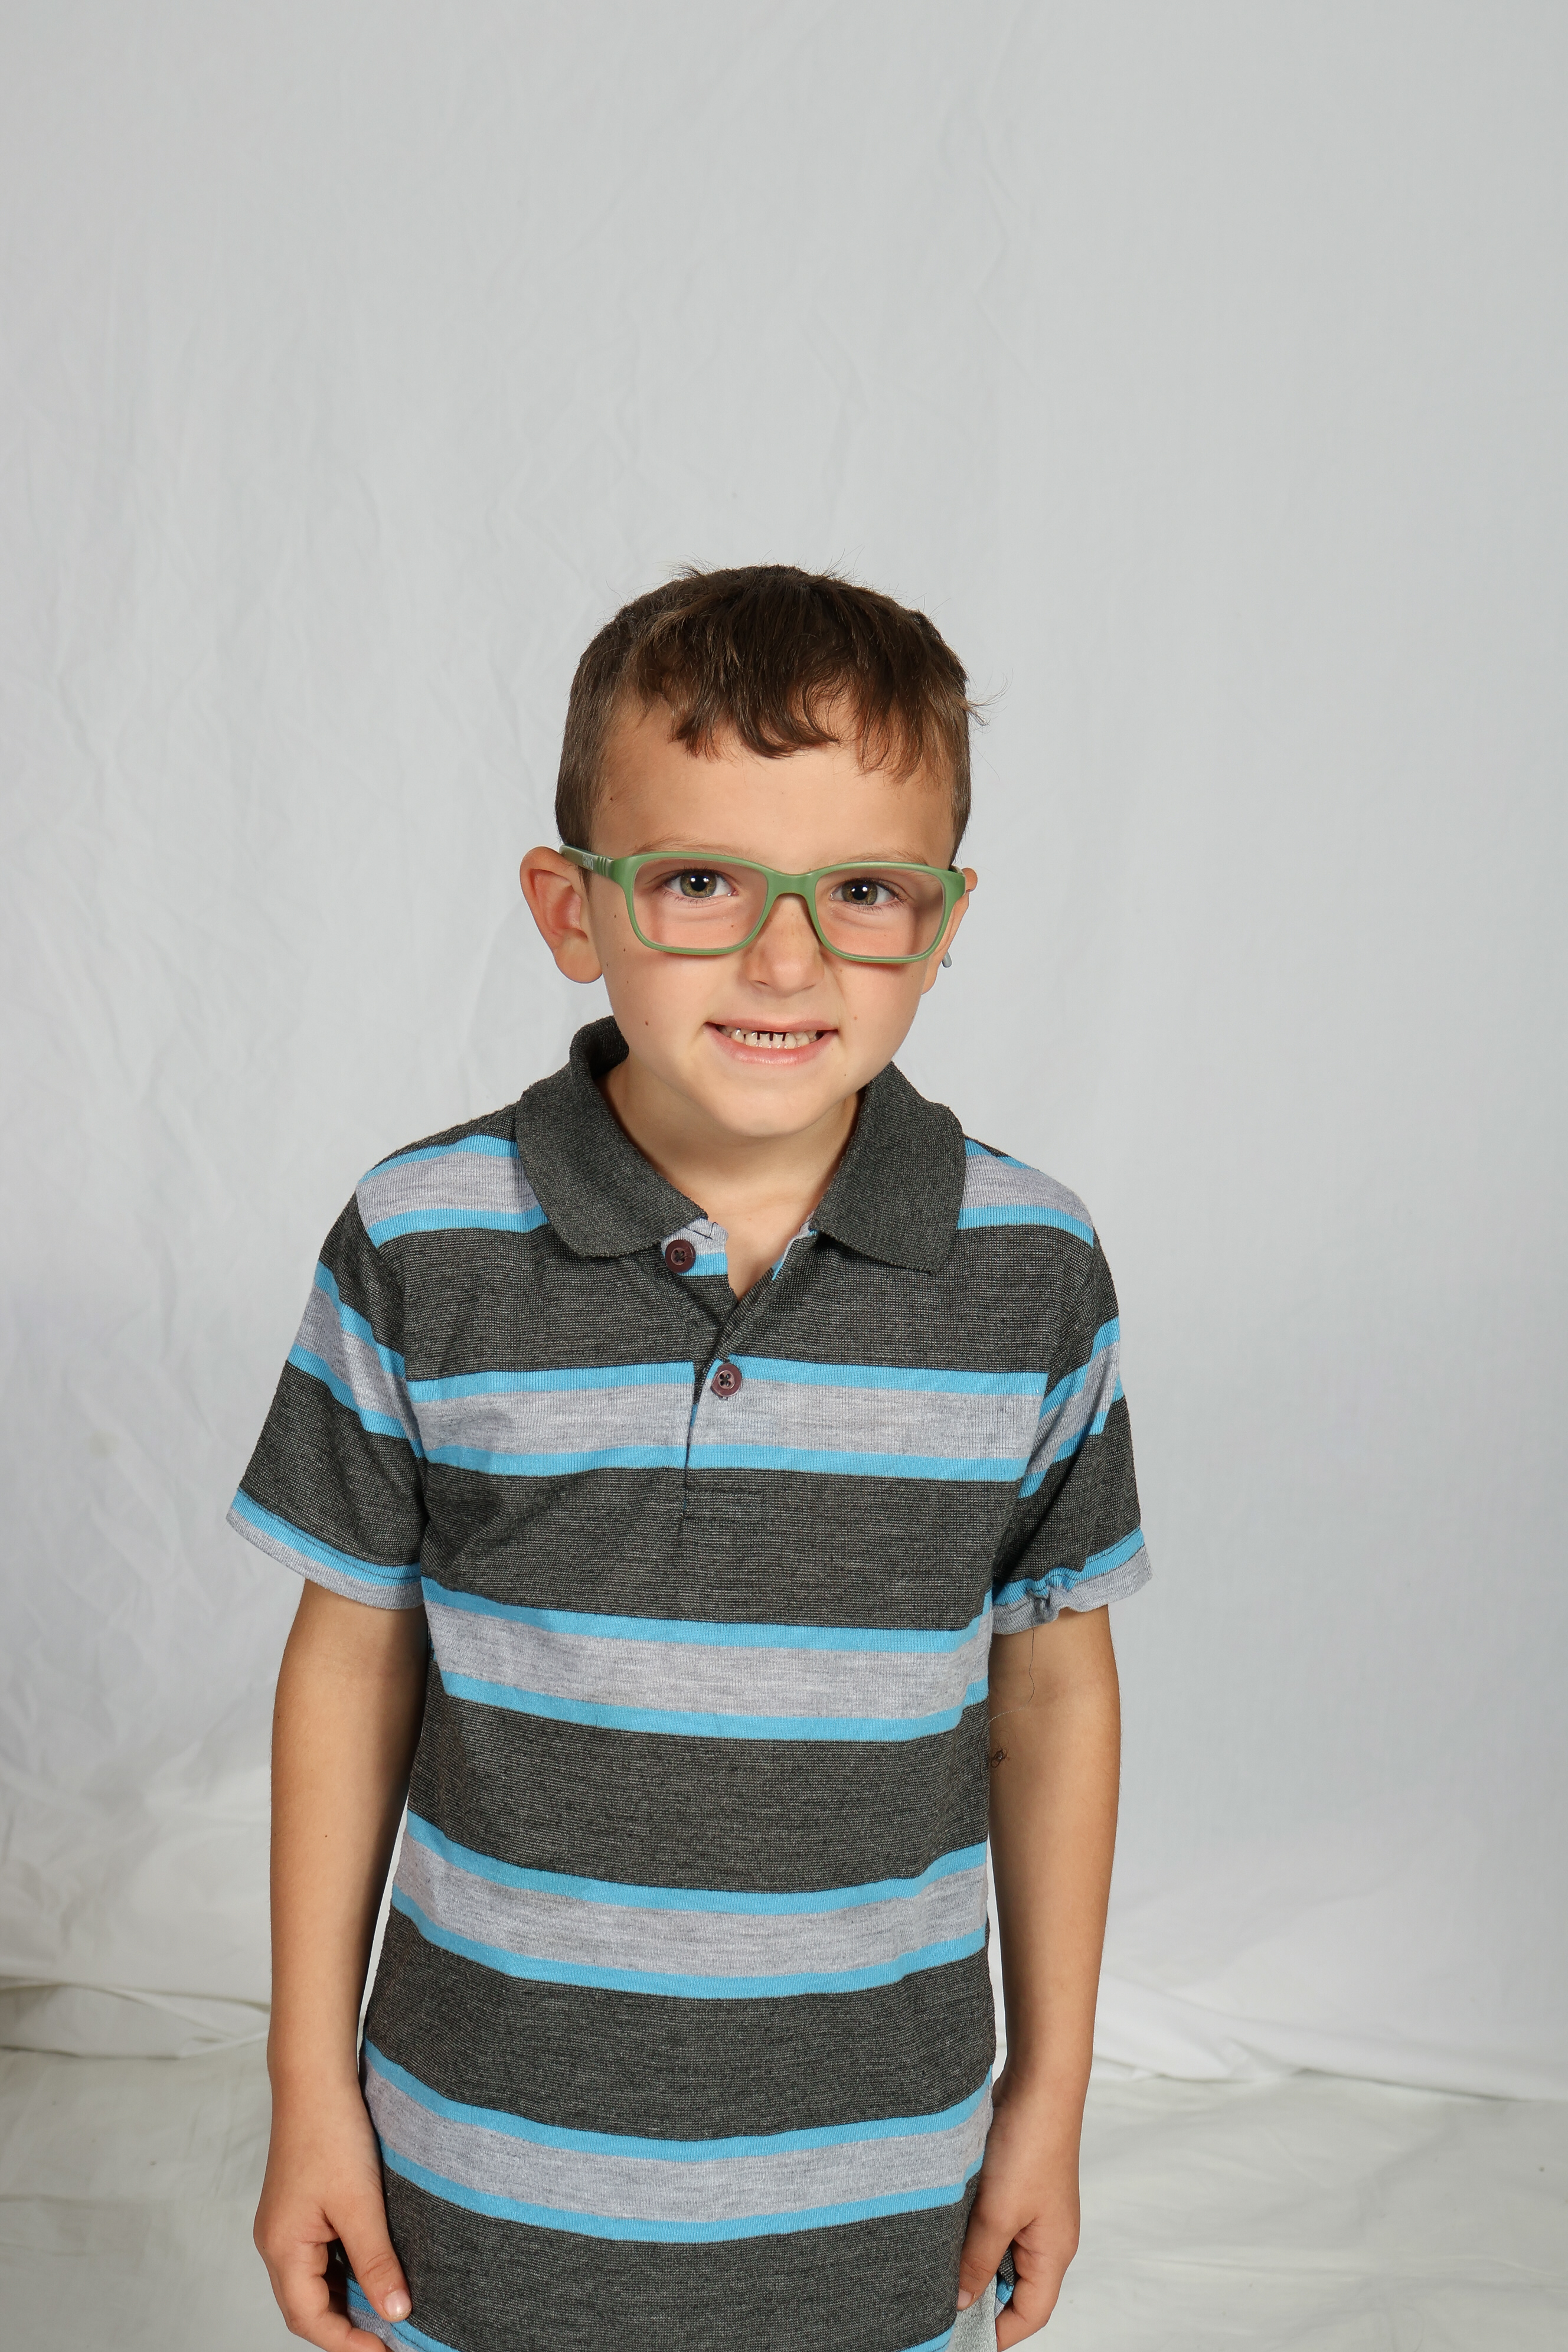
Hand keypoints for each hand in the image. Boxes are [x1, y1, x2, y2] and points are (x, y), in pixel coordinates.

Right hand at [254, 2075, 412, 2346]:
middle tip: (390, 2336)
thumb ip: (376, 2262)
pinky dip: (344, 2271)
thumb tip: (396, 2312)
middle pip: (306, 2306)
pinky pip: (319, 2256)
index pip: (308, 2319)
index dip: (347, 2342)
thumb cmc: (332, 2133)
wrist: (316, 2078)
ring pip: (313, 2282)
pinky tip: (374, 2268)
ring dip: (346, 2299)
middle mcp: (276, 2243)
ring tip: (388, 2307)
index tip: (387, 2350)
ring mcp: (285, 2225)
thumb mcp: (360, 2203)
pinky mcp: (299, 2209)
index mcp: (281, 2248)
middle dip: (346, 2327)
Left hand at [955, 2070, 1081, 2345]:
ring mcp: (1029, 2208)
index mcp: (1054, 2252)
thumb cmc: (1031, 2144)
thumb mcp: (998, 2212)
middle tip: (933, 2301)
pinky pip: (990, 2221)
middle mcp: (1045, 2235)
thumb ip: (977, 2259)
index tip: (956, 2336)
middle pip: (1012, 2285)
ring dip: (968, 2256)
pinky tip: (940, 2224)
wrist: (1038, 2080)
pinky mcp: (1013, 2184)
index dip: (997, 2333)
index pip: (1030, 2314)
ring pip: (996, 2251)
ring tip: (932, 2263)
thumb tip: (959, 2301)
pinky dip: (967, 2227)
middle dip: (977, 2295)